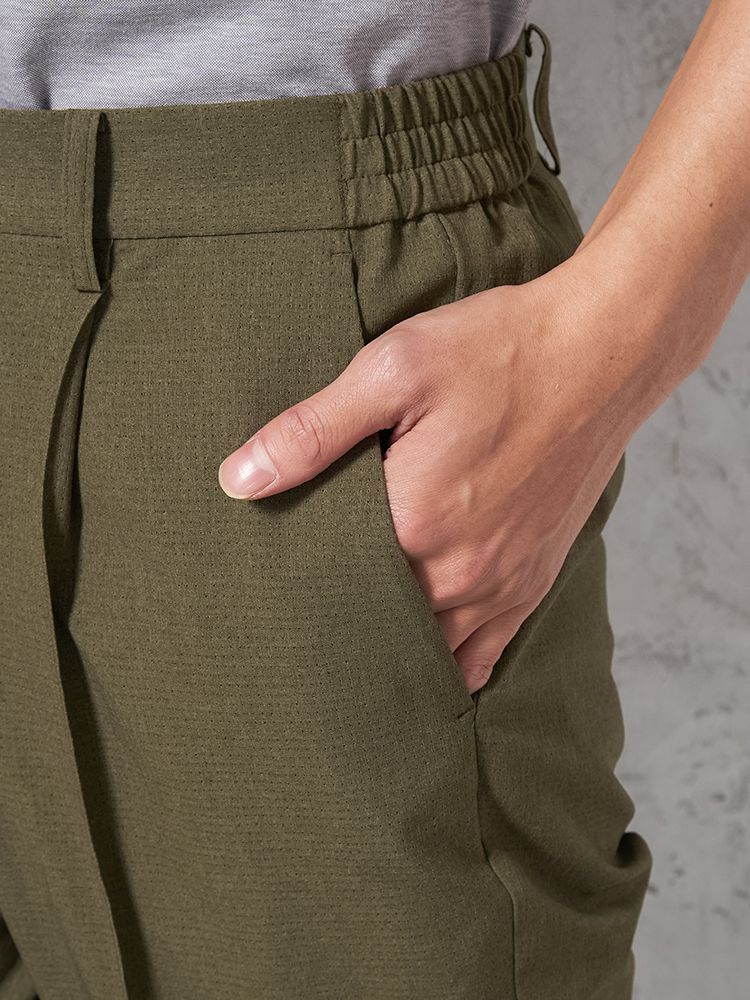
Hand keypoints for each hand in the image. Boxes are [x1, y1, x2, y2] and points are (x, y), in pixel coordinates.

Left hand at [218, 253, 655, 694]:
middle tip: (300, 626)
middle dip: (339, 623)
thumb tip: (239, 480)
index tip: (270, 589)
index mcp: (414, 525)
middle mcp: (460, 573)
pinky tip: (426, 662)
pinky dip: (450, 664)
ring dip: (391, 651)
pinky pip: (485, 653)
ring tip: (353, 649)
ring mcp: (502, 584)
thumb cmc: (499, 351)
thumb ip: (313, 431)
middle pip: (377, 626)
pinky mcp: (534, 580)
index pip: (330, 586)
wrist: (603, 350)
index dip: (297, 587)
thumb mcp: (394, 369)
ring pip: (429, 651)